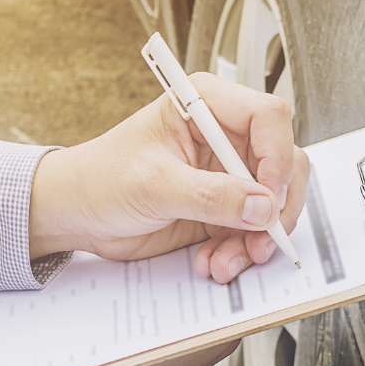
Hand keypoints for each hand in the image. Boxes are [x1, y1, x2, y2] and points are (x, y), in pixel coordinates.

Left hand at [28, 72, 309, 282]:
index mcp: (207, 105)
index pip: (269, 117)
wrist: (78, 215)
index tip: (267, 196)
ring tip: (226, 259)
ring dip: (258, 237)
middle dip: (276, 207)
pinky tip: (216, 260)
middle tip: (260, 238)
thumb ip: (211, 195)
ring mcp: (232, 172)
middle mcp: (227, 136)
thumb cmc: (100, 180)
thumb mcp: (153, 185)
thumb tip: (262, 206)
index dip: (277, 156)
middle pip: (286, 163)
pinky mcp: (230, 205)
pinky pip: (257, 228)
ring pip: (277, 201)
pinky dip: (243, 250)